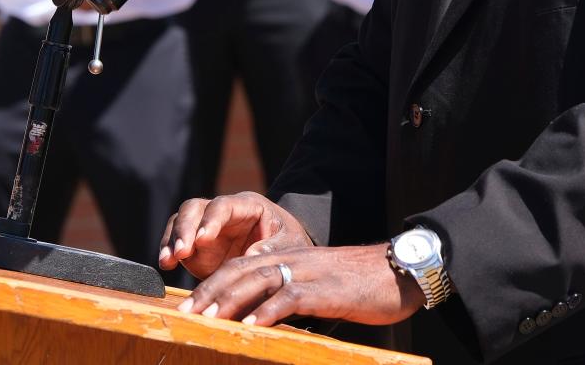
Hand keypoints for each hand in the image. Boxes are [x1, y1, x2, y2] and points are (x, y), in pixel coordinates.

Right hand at [158, 191, 312, 281]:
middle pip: (195, 208)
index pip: (223, 206)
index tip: (202, 239)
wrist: (280, 254)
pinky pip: (175, 241)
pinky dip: (168, 250)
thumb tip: (250, 254)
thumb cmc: (287, 243)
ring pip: (180, 221)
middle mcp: (222, 213)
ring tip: (168, 261)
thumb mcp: (289, 244)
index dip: (211, 220)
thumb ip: (272, 248)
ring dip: (172, 239)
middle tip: (181, 252)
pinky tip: (166, 265)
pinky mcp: (195, 246)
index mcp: (247, 206)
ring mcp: (205, 227)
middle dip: (185, 228)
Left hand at [176, 242, 425, 327]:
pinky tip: (252, 327)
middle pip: (242, 270)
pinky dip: (269, 311)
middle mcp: (294, 260)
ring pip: (260, 279)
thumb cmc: (360, 284)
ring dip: (231, 301)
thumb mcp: (319, 287)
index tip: (188, 307)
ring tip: (208, 321)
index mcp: (290, 258)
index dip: (212, 284)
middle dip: (210, 292)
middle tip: (185, 316)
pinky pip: (291, 297)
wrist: (399, 271)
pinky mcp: (327, 289)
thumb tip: (261, 321)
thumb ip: (291, 296)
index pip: (241, 265)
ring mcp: (310, 273)